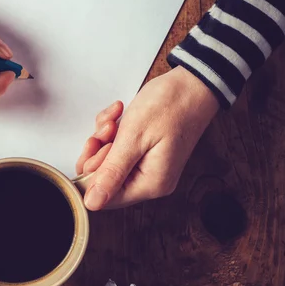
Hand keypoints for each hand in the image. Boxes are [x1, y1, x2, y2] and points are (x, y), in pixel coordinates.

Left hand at [76, 66, 219, 209]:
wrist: (193, 82)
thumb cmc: (170, 105)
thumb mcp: (133, 138)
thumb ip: (112, 172)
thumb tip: (93, 203)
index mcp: (150, 183)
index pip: (106, 198)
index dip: (91, 175)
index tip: (94, 148)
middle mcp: (150, 180)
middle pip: (105, 180)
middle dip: (98, 152)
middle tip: (107, 130)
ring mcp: (148, 166)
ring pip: (108, 161)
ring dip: (104, 138)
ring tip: (115, 120)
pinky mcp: (145, 152)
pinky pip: (117, 148)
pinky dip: (112, 131)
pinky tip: (119, 115)